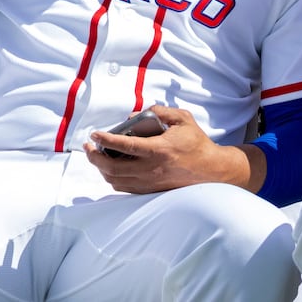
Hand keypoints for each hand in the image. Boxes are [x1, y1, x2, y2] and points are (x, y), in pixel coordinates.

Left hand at [84, 106, 262, 193]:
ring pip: (118, 181)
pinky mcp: (153, 191)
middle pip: (114, 168)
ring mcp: (152, 183)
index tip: (93, 134)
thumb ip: (159, 111)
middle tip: (87, 148)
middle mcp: (152, 169)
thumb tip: (135, 115)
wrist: (214, 171)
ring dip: (102, 169)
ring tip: (96, 156)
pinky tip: (110, 169)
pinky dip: (114, 179)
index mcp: (159, 150)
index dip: (106, 140)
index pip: (125, 146)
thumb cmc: (197, 142)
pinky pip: (126, 189)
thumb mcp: (182, 118)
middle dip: (95, 158)